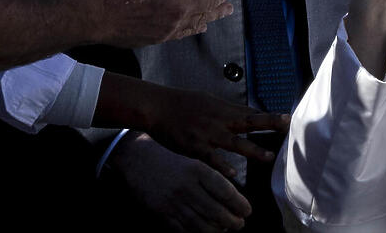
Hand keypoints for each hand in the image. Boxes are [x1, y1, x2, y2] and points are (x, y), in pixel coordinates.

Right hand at [109, 134, 251, 231]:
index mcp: (198, 170)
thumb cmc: (171, 160)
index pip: (225, 192)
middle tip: (240, 224)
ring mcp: (173, 201)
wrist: (138, 159)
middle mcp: (187, 186)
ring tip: (225, 229)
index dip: (240, 204)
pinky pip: (183, 229)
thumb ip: (213, 177)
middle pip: (215, 211)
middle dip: (232, 221)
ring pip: (200, 224)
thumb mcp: (194, 161)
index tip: (247, 211)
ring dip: (216, 230)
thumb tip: (234, 196)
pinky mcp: (161, 213)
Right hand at [143, 87, 289, 172]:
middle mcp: (219, 120)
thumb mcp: (209, 100)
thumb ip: (228, 110)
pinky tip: (234, 174)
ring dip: (253, 150)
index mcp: (223, 108)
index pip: (252, 113)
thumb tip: (247, 113)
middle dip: (269, 123)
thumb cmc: (184, 103)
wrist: (158, 107)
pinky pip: (211, 158)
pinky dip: (223, 165)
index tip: (288, 118)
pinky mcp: (195, 146)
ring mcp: (208, 133)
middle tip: (287, 126)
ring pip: (235, 142)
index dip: (270, 116)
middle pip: (249, 121)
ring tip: (269, 157)